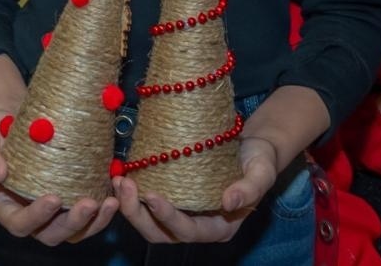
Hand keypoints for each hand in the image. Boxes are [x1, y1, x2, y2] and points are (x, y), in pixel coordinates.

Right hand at [0, 109, 117, 244]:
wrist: (15, 121)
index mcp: (5, 207)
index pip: (19, 224)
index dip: (37, 217)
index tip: (53, 197)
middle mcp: (30, 215)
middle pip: (51, 235)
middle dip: (73, 223)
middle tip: (89, 203)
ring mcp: (54, 211)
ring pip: (74, 231)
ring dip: (94, 222)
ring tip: (110, 202)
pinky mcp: (71, 199)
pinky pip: (89, 214)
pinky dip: (103, 209)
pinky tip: (115, 192)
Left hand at [113, 135, 277, 242]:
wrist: (252, 146)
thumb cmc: (260, 160)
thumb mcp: (263, 172)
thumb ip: (251, 189)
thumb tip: (230, 202)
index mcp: (219, 227)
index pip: (188, 231)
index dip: (168, 218)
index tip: (152, 195)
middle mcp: (197, 225)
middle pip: (160, 233)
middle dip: (137, 214)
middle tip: (124, 185)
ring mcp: (182, 212)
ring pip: (148, 222)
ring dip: (129, 205)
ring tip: (118, 180)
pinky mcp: (172, 194)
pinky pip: (147, 202)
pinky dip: (132, 192)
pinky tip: (121, 173)